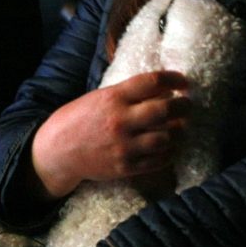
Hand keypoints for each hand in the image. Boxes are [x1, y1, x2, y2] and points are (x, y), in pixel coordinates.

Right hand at [31, 71, 189, 198]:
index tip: (183, 81)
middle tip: (188, 104)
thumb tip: (162, 89)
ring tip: (182, 126)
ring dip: (180, 131)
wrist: (58, 151)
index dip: (174, 79)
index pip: (152, 82)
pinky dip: (169, 152)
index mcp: (113, 97)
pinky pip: (158, 160)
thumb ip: (128, 93)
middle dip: (183, 105)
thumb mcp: (100, 97)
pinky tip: (171, 146)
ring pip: (166, 137)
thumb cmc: (79, 119)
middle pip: (165, 109)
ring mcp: (124, 145)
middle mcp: (121, 120)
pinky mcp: (125, 167)